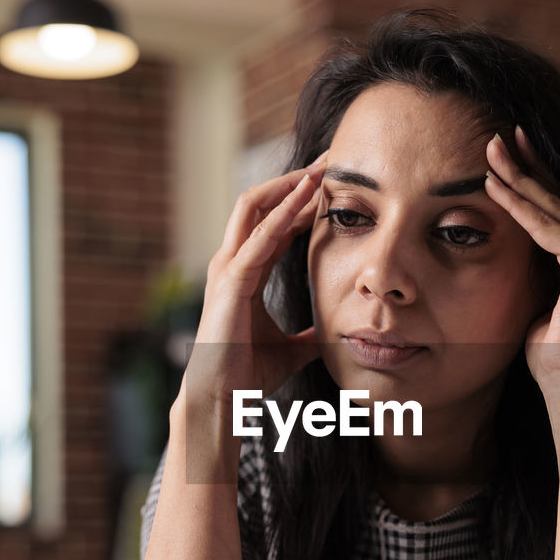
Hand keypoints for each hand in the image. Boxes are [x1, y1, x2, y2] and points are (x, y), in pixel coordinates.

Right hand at [183, 156, 326, 411]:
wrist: (222, 397)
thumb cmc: (247, 373)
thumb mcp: (291, 348)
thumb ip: (309, 335)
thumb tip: (333, 334)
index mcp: (247, 271)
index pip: (275, 222)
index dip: (304, 201)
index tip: (336, 186)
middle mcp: (233, 261)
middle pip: (262, 202)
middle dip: (297, 179)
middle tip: (333, 162)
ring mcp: (228, 267)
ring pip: (255, 207)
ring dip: (290, 185)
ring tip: (322, 168)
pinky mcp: (231, 280)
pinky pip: (259, 237)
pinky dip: (283, 213)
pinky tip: (307, 196)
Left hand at [484, 128, 559, 395]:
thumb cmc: (553, 356)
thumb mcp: (541, 303)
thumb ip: (537, 275)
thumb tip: (513, 256)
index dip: (534, 183)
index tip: (508, 159)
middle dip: (527, 166)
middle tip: (500, 136)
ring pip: (553, 208)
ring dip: (518, 178)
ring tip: (490, 150)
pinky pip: (546, 228)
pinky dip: (518, 207)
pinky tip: (493, 187)